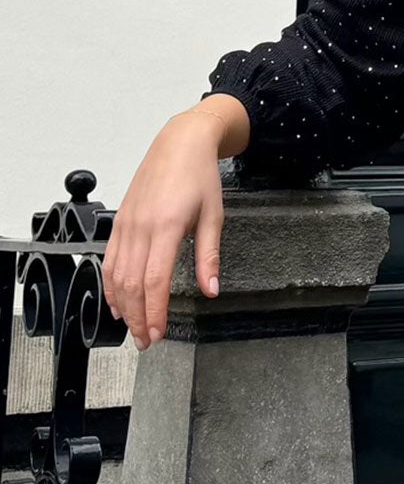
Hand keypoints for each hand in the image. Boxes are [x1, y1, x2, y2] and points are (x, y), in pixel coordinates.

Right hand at [102, 109, 228, 350]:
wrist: (179, 143)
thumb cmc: (199, 175)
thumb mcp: (214, 216)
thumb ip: (209, 256)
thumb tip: (212, 289)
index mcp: (166, 226)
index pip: (155, 281)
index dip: (155, 312)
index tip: (158, 332)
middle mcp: (141, 227)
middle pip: (131, 284)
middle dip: (137, 317)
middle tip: (146, 340)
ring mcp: (126, 224)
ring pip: (116, 274)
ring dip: (122, 305)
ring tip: (132, 327)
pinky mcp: (120, 221)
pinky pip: (109, 259)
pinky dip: (110, 284)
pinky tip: (117, 301)